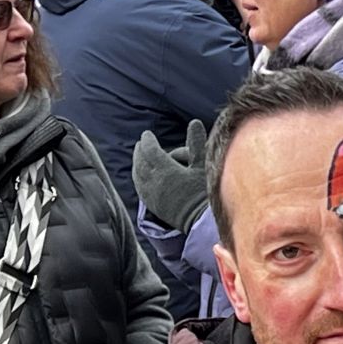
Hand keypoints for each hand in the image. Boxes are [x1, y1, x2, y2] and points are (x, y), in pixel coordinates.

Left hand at [132, 119, 209, 233]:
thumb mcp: (202, 166)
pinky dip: (138, 178)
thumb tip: (194, 121)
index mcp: (165, 170)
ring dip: (137, 164)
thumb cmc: (205, 192)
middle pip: (140, 161)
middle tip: (141, 144)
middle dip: (140, 151)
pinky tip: (140, 177)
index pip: (150, 150)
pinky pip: (140, 188)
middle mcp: (154, 181)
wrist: (202, 221)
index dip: (147, 140)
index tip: (147, 134)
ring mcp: (151, 194)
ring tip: (138, 158)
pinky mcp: (153, 205)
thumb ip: (196, 143)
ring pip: (138, 175)